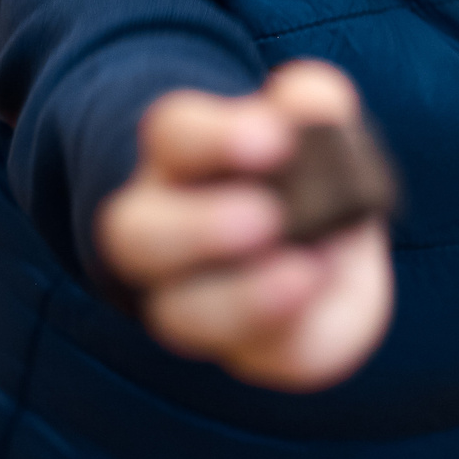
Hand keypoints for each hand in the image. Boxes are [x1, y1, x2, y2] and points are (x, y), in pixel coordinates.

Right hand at [94, 60, 393, 391]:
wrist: (325, 241)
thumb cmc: (310, 167)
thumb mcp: (322, 123)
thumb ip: (315, 103)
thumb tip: (306, 107)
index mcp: (180, 154)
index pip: (173, 135)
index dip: (216, 137)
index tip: (274, 140)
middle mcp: (166, 231)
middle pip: (133, 235)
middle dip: (197, 228)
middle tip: (266, 218)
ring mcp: (196, 301)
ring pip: (178, 315)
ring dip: (240, 300)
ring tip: (301, 277)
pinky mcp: (250, 350)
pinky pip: (263, 356)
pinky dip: (295, 335)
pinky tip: (325, 303)